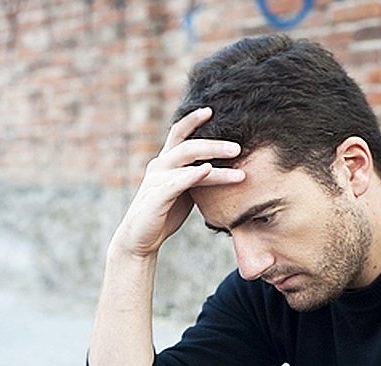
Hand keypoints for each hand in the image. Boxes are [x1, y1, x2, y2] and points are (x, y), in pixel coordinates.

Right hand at [111, 107, 244, 258]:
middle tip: (238, 148)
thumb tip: (222, 166)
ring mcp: (156, 181)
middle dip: (215, 145)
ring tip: (239, 173)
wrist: (141, 239)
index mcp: (165, 161)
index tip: (211, 110)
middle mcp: (159, 166)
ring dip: (216, 166)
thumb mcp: (185, 190)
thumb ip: (198, 176)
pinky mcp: (156, 198)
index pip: (179, 133)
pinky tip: (207, 171)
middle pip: (188, 146)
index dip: (193, 120)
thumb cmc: (165, 213)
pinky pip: (176, 183)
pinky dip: (192, 176)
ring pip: (187, 164)